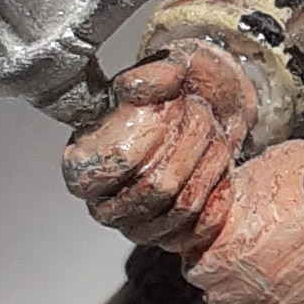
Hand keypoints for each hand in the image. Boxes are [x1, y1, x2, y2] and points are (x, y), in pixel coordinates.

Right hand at [61, 48, 260, 248]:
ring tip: (212, 133)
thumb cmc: (185, 88)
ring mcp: (138, 224)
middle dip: (189, 145)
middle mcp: (104, 201)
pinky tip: (219, 164)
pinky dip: (219, 191)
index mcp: (83, 162)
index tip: (170, 107)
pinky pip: (201, 226)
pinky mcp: (171, 238)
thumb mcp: (172, 66)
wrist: (219, 109)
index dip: (150, 137)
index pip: (115, 163)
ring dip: (208, 164)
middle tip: (200, 113)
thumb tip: (135, 88)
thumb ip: (154, 74)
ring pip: (180, 207)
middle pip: (155, 187)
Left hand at [178, 141, 303, 303]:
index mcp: (215, 255)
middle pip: (215, 289)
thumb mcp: (253, 177)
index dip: (211, 248)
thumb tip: (221, 209)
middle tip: (260, 251)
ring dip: (253, 298)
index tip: (232, 238)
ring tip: (281, 270)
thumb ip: (228, 204)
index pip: (191, 261)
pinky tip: (297, 290)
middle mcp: (233, 290)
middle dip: (229, 273)